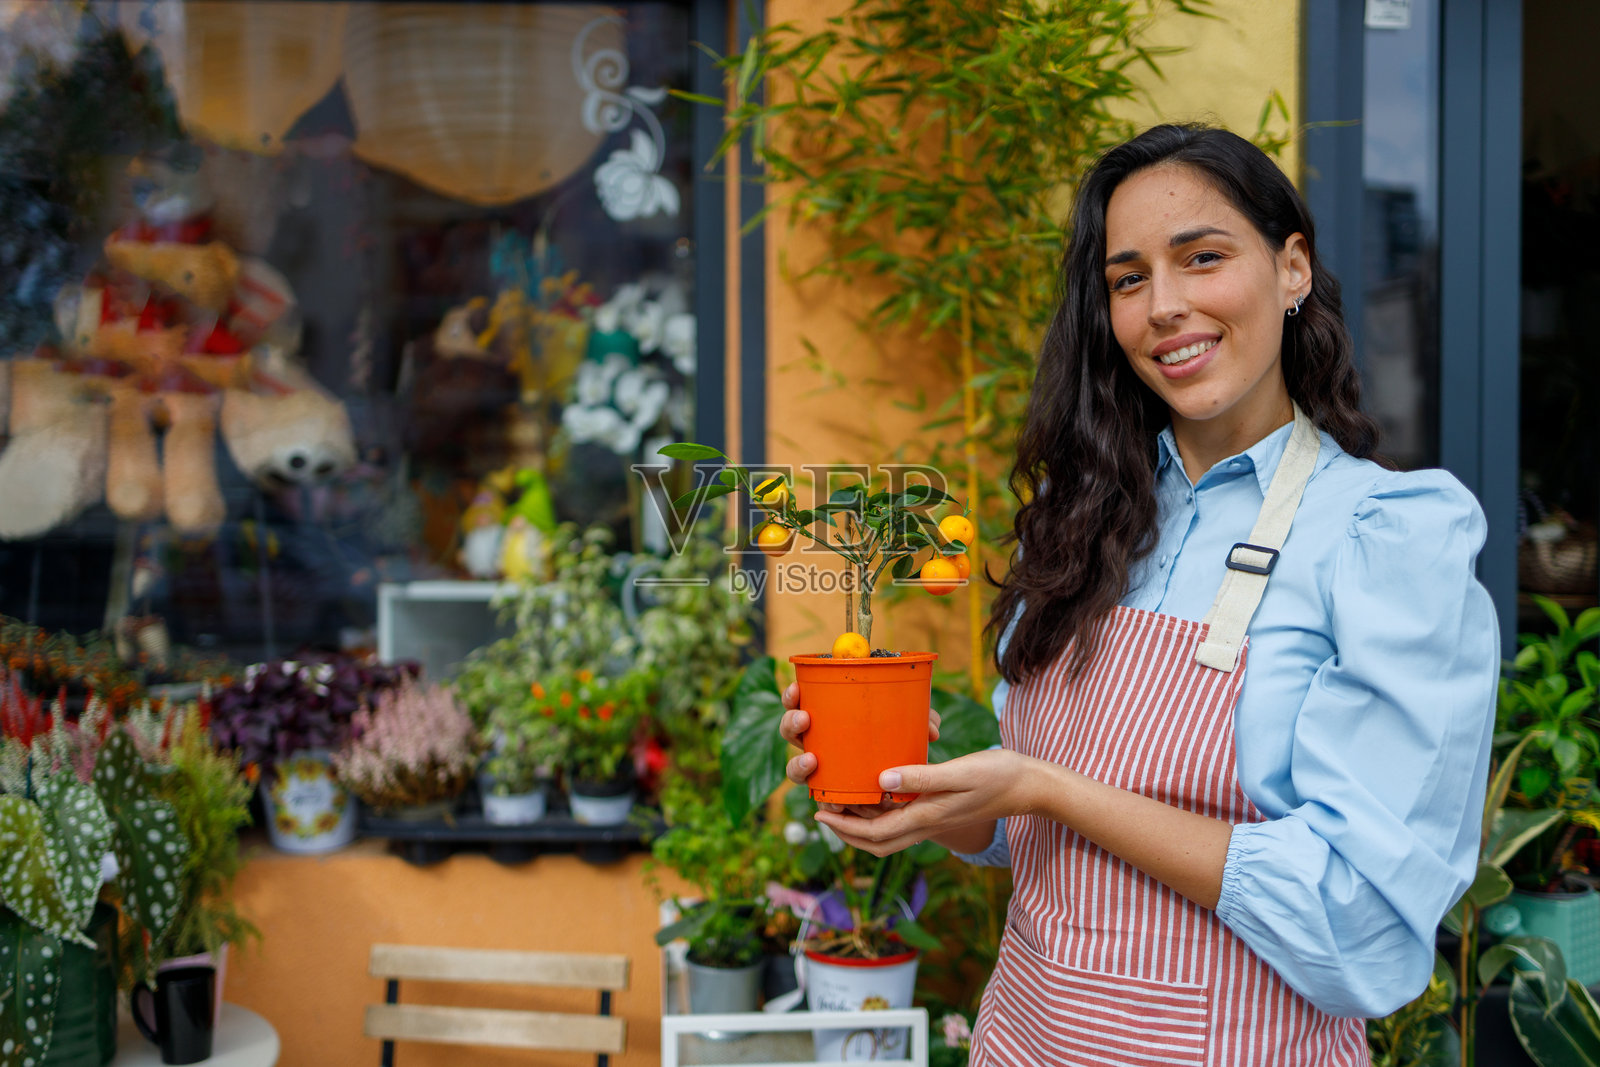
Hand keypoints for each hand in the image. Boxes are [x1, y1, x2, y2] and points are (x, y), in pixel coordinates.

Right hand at [778, 681, 941, 806]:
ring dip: (798, 764)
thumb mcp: (910, 727)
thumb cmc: (898, 741)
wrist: (905, 783)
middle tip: (804, 719)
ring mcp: (821, 771)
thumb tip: (931, 730)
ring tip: (812, 761)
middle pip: (791, 732)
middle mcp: (817, 743)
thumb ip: (922, 721)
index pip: (801, 702)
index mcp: (827, 718)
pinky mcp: (831, 796)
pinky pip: (821, 801)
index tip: (798, 688)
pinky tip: (834, 804)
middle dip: (791, 724)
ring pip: (796, 769)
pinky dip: (825, 803)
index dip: (793, 696)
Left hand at [813, 748, 1033, 855]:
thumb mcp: (959, 772)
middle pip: (877, 842)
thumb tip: (880, 781)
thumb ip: (920, 777)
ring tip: (840, 804)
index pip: (876, 833)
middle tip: (821, 812)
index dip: (843, 827)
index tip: (819, 811)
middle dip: (846, 832)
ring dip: (861, 825)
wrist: (1029, 787)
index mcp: (927, 817)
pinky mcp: (940, 810)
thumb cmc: (998, 775)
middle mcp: (927, 824)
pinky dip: (882, 813)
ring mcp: (934, 820)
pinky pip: (902, 820)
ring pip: (889, 834)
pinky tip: (875, 792)